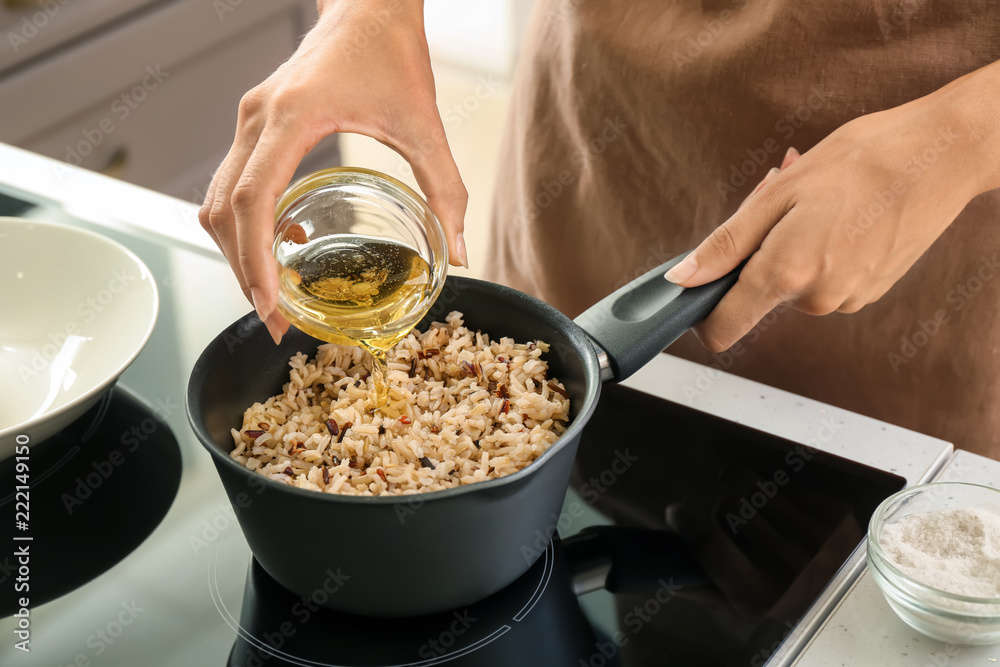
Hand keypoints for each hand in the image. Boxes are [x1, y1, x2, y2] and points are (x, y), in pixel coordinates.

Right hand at [199, 1, 468, 342]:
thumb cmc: (392, 54)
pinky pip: (231, 183)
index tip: (269, 303)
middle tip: (275, 320)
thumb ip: (445, 188)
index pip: (252, 198)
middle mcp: (257, 118)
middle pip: (223, 209)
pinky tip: (287, 245)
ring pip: (217, 199)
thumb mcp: (425, 125)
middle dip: (243, 271)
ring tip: (273, 297)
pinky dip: (245, 223)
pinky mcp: (256, 122)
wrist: (368, 5)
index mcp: (291, 117)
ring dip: (238, 251)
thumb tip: (459, 253)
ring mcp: (250, 119)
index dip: (254, 258)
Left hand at [665, 79, 995, 351]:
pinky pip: (824, 278)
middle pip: (758, 292)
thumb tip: (682, 279)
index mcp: (787, 275)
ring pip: (793, 281)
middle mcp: (816, 299)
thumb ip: (725, 245)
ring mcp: (847, 299)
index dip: (704, 311)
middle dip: (759, 251)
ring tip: (820, 200)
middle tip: (780, 200)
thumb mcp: (778, 194)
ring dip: (791, 244)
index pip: (724, 329)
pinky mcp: (869, 291)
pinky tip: (842, 213)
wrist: (945, 154)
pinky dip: (820, 249)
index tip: (701, 286)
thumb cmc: (863, 161)